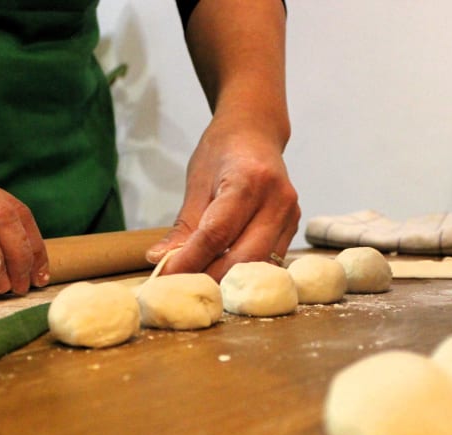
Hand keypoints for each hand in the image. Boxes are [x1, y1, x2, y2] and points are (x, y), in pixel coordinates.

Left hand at [146, 118, 299, 280]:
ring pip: (259, 265)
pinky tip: (222, 272)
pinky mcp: (293, 226)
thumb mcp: (197, 183)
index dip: (190, 260)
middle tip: (183, 286)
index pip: (217, 233)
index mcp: (249, 180)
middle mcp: (277, 199)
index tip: (167, 276)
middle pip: (244, 257)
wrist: (255, 132)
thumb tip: (159, 260)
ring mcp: (290, 214)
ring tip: (200, 282)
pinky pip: (269, 261)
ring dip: (228, 279)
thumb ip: (183, 227)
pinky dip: (244, 272)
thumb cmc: (222, 152)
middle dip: (210, 277)